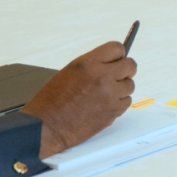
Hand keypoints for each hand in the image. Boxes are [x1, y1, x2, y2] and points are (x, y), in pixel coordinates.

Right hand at [22, 43, 135, 157]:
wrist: (45, 127)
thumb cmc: (51, 102)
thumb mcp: (69, 73)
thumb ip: (93, 65)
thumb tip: (112, 63)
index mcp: (88, 64)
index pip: (117, 48)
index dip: (118, 54)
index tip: (116, 60)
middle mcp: (102, 77)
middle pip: (130, 65)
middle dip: (124, 70)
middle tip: (116, 76)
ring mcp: (110, 95)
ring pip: (130, 85)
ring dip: (121, 88)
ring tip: (103, 94)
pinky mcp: (113, 111)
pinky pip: (126, 101)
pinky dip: (118, 103)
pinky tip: (104, 105)